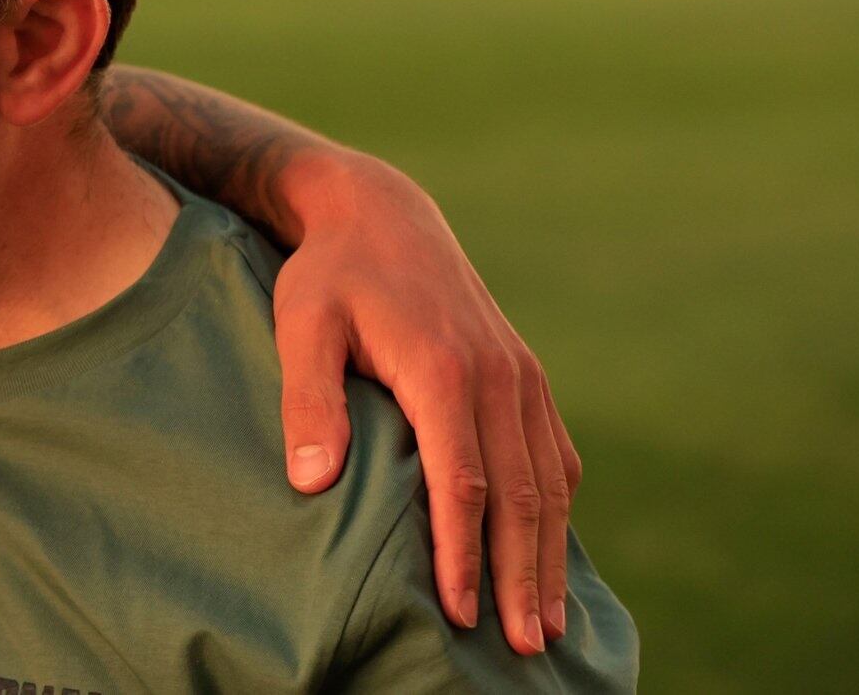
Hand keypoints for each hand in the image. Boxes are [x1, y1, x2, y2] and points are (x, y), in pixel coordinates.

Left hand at [269, 148, 578, 656]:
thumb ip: (308, 399)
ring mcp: (520, 374)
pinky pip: (554, 452)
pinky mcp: (525, 373)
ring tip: (545, 624)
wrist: (379, 212)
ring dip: (548, 555)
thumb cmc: (328, 275)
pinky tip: (551, 554)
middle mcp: (498, 375)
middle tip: (521, 646)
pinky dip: (557, 508)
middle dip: (519, 575)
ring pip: (548, 480)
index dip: (464, 553)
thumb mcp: (301, 324)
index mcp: (446, 370)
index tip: (459, 612)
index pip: (464, 483)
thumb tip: (311, 480)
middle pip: (520, 495)